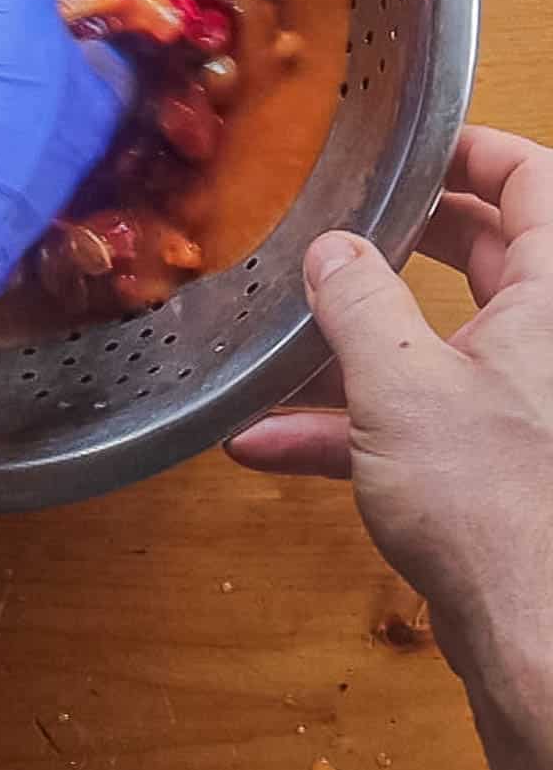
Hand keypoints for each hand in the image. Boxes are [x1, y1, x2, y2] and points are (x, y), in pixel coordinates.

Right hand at [228, 126, 552, 768]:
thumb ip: (357, 302)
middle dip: (403, 242)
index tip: (409, 150)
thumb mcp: (401, 385)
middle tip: (345, 221)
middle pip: (488, 254)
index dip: (473, 152)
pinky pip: (424, 417)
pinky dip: (355, 423)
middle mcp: (549, 340)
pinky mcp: (498, 466)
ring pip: (444, 342)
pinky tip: (271, 442)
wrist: (537, 646)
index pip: (533, 180)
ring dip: (359, 344)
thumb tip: (329, 248)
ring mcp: (526, 405)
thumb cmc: (496, 504)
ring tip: (284, 338)